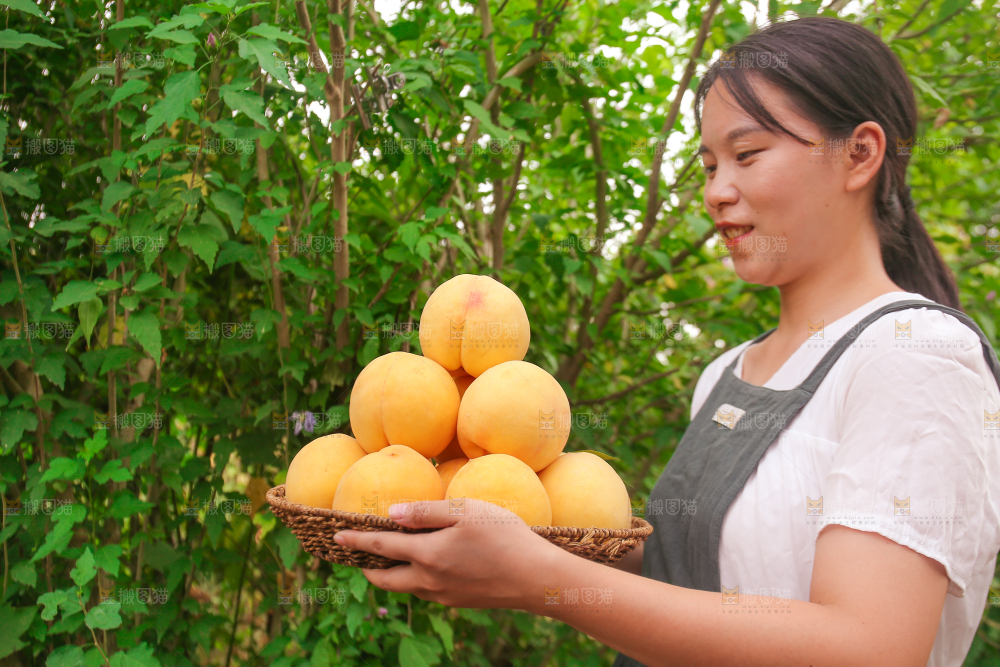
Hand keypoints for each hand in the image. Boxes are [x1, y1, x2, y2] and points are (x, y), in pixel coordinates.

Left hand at [333, 498, 559, 608]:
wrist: (536, 579)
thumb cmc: (504, 537)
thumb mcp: (466, 512)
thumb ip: (426, 512)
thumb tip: (392, 513)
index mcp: (427, 555)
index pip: (381, 547)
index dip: (357, 540)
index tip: (338, 535)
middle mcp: (429, 580)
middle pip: (386, 579)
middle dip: (368, 568)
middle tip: (359, 556)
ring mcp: (444, 595)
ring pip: (406, 587)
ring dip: (392, 575)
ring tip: (390, 559)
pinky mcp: (460, 601)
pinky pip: (427, 592)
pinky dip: (416, 580)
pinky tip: (427, 567)